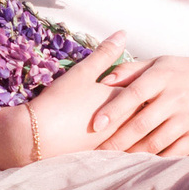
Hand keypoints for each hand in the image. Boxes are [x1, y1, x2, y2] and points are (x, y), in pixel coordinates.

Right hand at [24, 32, 142, 161]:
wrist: (36, 136)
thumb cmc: (61, 101)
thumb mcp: (83, 72)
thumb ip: (105, 53)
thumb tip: (123, 33)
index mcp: (124, 100)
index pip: (147, 91)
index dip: (148, 87)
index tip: (152, 84)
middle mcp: (125, 124)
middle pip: (145, 114)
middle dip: (148, 108)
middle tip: (152, 102)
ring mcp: (115, 143)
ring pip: (135, 134)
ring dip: (138, 129)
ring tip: (138, 123)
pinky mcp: (103, 157)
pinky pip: (122, 149)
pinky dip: (124, 144)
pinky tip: (121, 142)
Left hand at [91, 54, 188, 155]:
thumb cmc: (182, 73)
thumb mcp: (160, 63)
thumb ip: (131, 70)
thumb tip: (104, 80)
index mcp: (164, 76)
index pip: (135, 93)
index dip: (114, 109)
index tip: (95, 124)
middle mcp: (177, 97)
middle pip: (143, 123)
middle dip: (118, 140)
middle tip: (97, 151)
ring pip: (156, 142)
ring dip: (133, 153)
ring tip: (114, 160)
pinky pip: (173, 153)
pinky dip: (155, 160)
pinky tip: (139, 164)